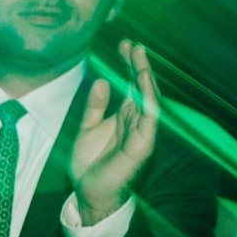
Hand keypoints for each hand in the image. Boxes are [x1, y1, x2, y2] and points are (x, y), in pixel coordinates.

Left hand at [71, 39, 159, 225]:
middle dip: (137, 64)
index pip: (130, 84)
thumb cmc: (90, 163)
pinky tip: (142, 81)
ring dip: (144, 76)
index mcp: (125, 115)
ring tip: (138, 55)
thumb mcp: (87, 128)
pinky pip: (149, 118)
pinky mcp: (143, 143)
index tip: (124, 44)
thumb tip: (101, 81)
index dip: (128, 64)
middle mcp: (137, 120)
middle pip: (141, 86)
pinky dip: (148, 99)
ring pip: (149, 98)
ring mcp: (142, 131)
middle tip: (131, 44)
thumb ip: (95, 106)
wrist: (89, 192)